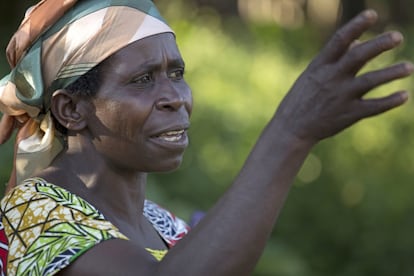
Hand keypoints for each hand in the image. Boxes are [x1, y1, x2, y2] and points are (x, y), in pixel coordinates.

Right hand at [274, 9, 413, 143]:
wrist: (291, 128)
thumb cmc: (302, 98)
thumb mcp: (312, 75)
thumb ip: (334, 59)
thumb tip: (358, 43)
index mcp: (320, 66)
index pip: (339, 40)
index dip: (356, 25)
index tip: (372, 14)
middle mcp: (331, 78)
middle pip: (357, 57)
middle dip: (378, 45)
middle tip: (397, 37)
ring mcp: (340, 96)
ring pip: (369, 81)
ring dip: (390, 73)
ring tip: (408, 67)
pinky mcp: (348, 114)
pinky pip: (373, 107)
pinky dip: (389, 101)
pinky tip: (404, 96)